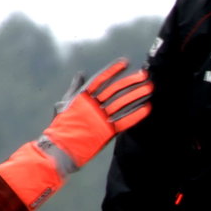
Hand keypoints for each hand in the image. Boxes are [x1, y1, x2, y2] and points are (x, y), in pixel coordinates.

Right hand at [0, 58, 152, 210]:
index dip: (112, 70)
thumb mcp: (65, 103)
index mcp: (82, 97)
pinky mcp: (107, 132)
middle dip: (130, 82)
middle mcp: (92, 105)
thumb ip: (75, 88)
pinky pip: (125, 121)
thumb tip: (81, 74)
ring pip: (122, 103)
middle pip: (115, 90)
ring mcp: (100, 118)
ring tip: (150, 88)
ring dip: (137, 95)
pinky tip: (147, 107)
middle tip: (145, 75)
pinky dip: (136, 114)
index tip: (125, 62)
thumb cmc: (61, 125)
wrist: (60, 148)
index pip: (100, 80)